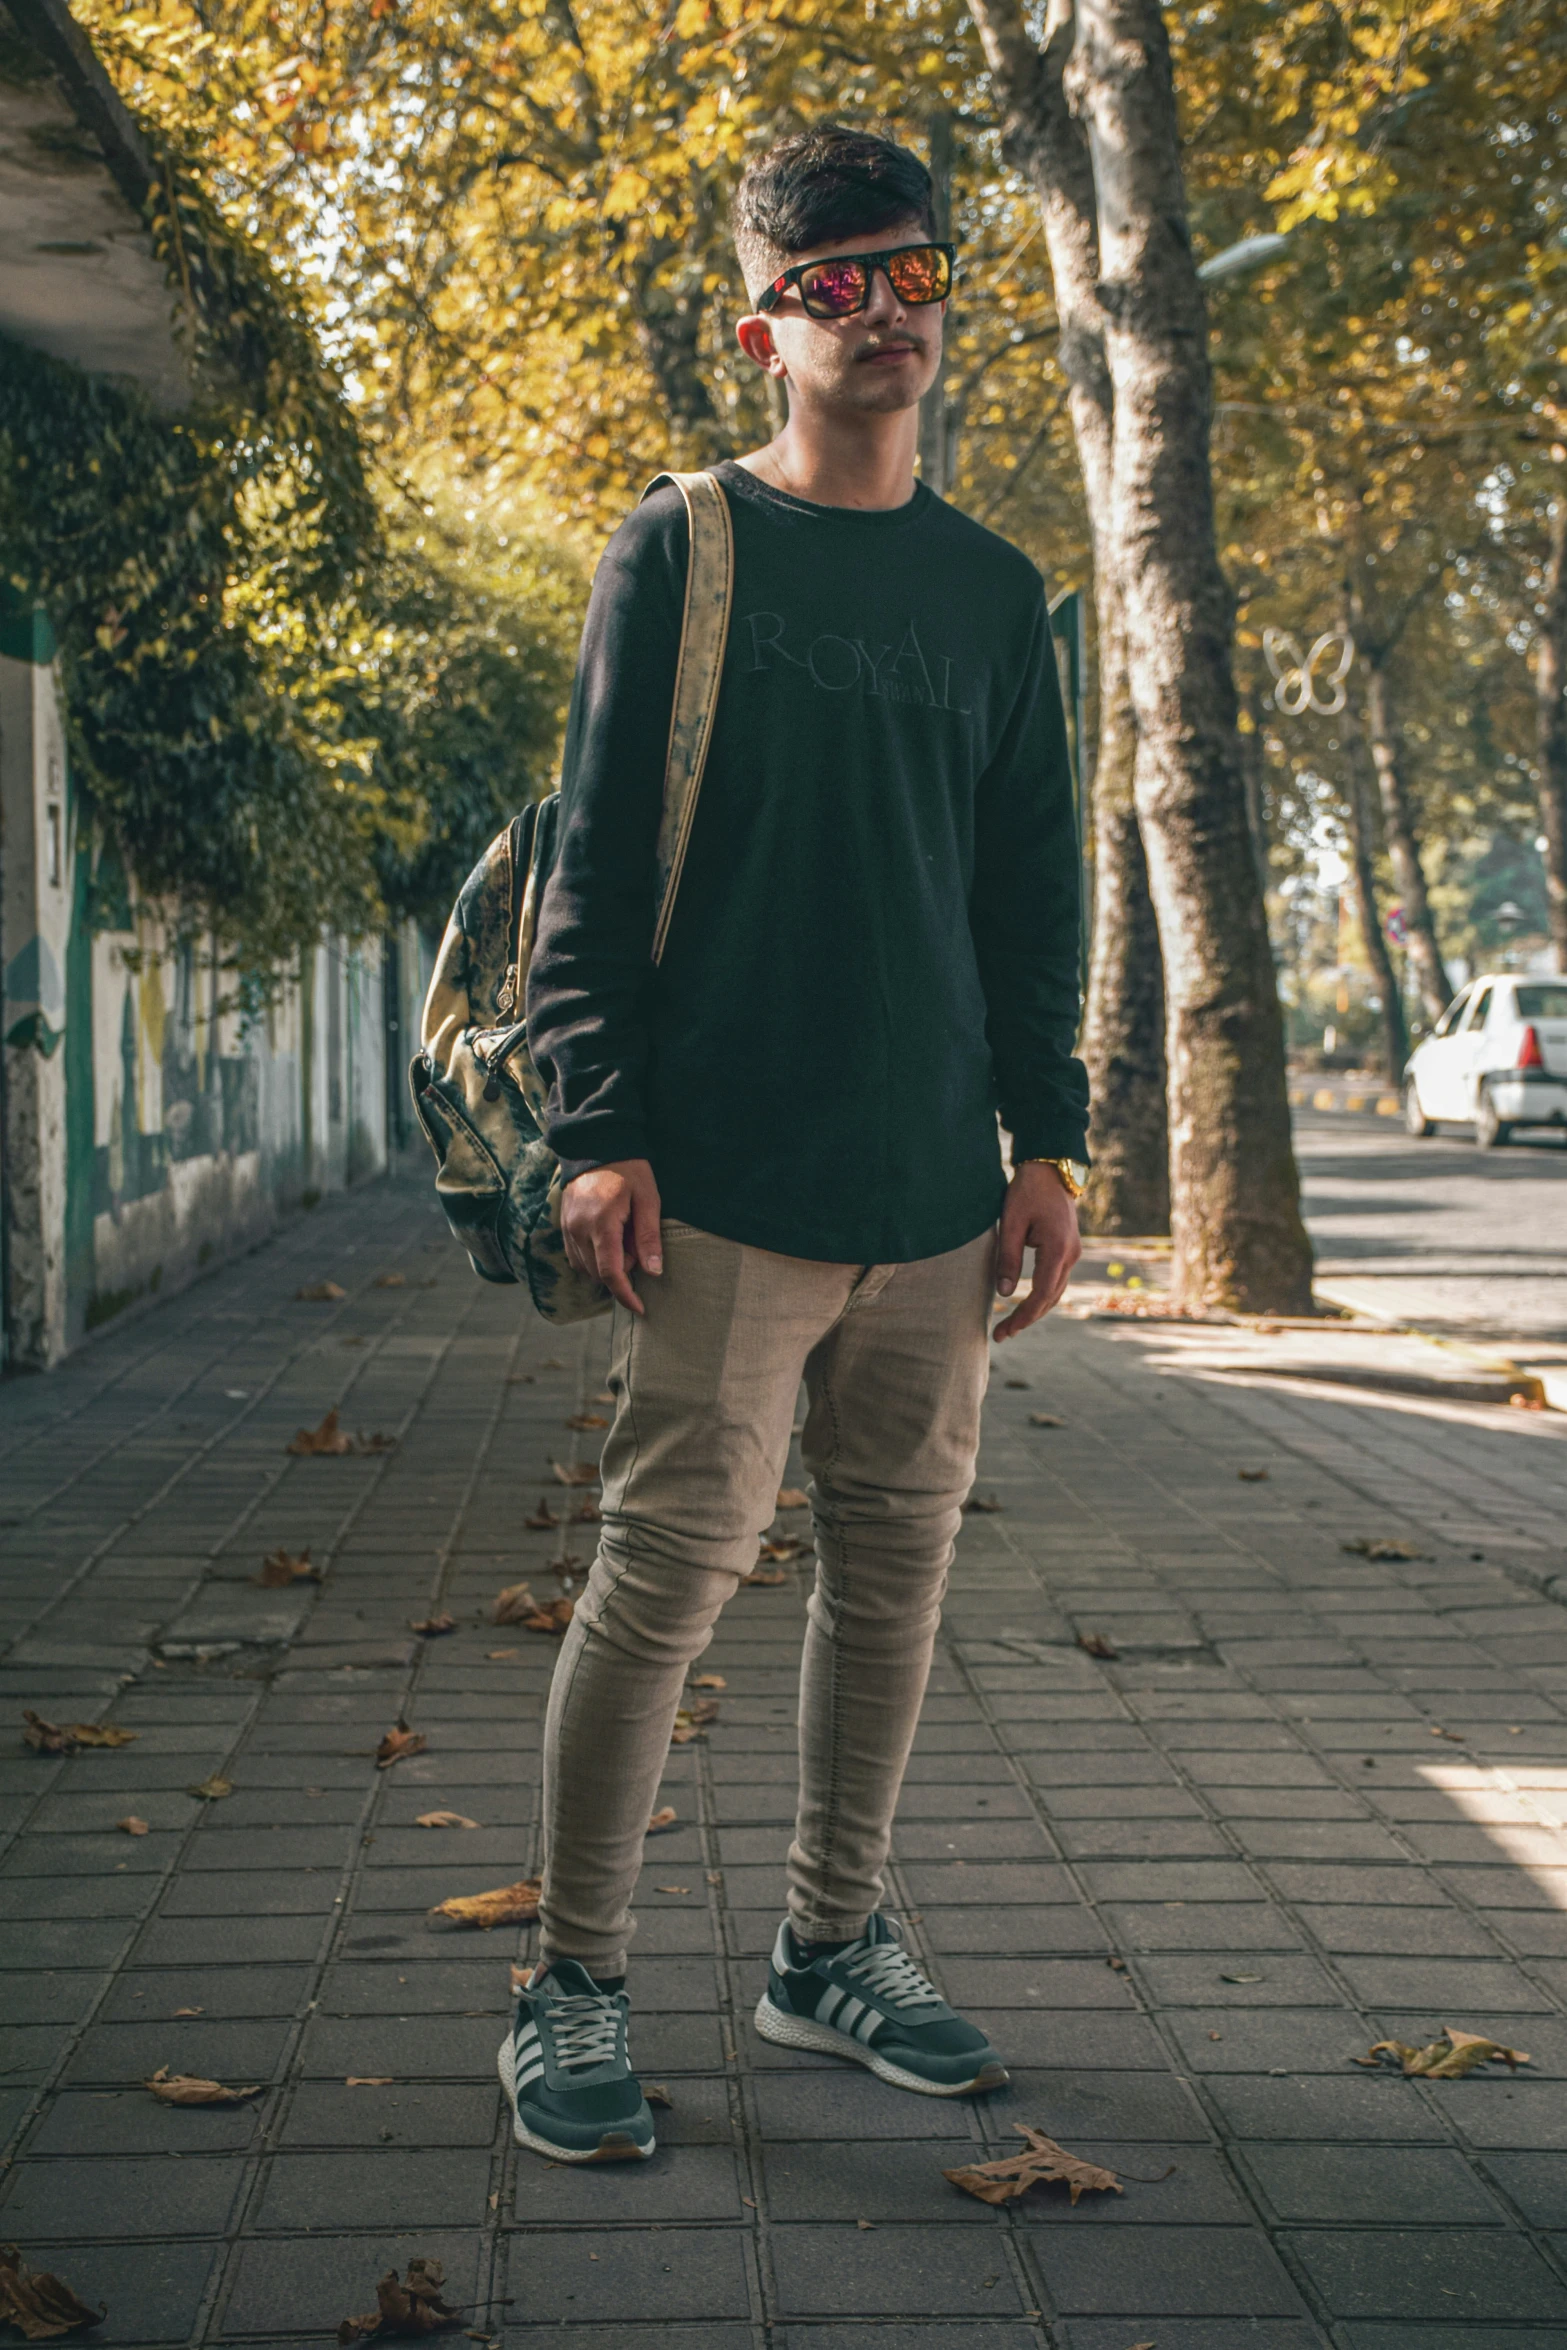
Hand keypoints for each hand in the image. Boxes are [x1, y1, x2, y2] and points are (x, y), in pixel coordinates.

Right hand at [560, 1158, 662, 1314]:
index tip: (640, 1309)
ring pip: (585, 1267)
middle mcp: (578, 1229)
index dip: (626, 1295)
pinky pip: (576, 1256)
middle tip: (637, 1243)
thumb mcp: (648, 1199)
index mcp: (601, 1224)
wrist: (596, 1144)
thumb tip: (654, 1272)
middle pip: (598, 1273)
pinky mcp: (563, 1224)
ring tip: (623, 1236)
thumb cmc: (629, 1170)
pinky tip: (608, 1239)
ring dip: (607, 1264)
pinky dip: (593, 1258)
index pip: (610, 1272)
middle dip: (621, 1271)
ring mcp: (567, 1227)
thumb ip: (649, 1237)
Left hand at [992, 1161, 1081, 1341]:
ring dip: (1035, 1310)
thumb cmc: (1027, 1192)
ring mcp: (1073, 1252)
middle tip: (1001, 1335)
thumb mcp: (1010, 1223)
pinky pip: (1057, 1280)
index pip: (1041, 1294)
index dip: (1023, 1316)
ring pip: (1055, 1292)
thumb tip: (1004, 1294)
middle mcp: (1071, 1254)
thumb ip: (1008, 1258)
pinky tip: (1026, 1304)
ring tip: (1010, 1325)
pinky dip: (1042, 1296)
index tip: (1005, 1330)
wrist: (1051, 1169)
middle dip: (1027, 1319)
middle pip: (1051, 1299)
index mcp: (1058, 1249)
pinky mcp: (1069, 1249)